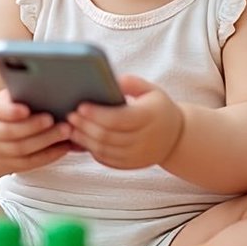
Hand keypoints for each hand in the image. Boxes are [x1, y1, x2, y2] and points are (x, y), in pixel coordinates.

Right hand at [0, 89, 73, 173]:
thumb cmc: (5, 110)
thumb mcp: (5, 99)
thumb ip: (20, 92)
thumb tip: (44, 82)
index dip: (11, 111)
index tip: (26, 109)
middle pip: (11, 132)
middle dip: (34, 126)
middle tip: (53, 119)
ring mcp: (0, 151)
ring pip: (22, 149)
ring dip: (46, 141)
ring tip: (65, 130)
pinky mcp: (12, 165)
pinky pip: (31, 162)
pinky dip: (49, 155)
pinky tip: (64, 146)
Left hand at [66, 75, 183, 169]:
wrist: (176, 137)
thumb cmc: (158, 108)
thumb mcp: (151, 90)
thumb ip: (131, 83)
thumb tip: (109, 80)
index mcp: (149, 117)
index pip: (118, 119)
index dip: (97, 114)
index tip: (80, 106)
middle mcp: (144, 140)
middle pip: (108, 136)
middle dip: (85, 126)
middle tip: (69, 115)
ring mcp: (137, 156)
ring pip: (104, 150)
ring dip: (84, 139)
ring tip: (70, 127)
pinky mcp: (131, 165)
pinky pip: (107, 160)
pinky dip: (91, 151)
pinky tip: (81, 139)